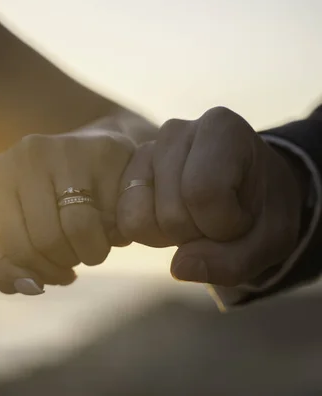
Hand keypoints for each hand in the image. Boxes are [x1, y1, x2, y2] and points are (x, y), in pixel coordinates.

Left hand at [0, 129, 134, 294]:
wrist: (96, 154)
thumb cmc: (54, 198)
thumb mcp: (23, 232)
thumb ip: (12, 267)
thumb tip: (28, 286)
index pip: (18, 250)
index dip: (43, 271)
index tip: (58, 270)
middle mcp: (27, 156)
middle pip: (49, 240)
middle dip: (69, 261)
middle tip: (79, 256)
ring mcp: (66, 149)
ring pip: (81, 228)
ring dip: (95, 251)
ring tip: (97, 242)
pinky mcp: (106, 150)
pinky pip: (113, 213)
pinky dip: (118, 230)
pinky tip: (115, 221)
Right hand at [117, 107, 304, 286]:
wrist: (252, 194)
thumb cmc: (264, 211)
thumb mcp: (272, 241)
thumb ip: (234, 261)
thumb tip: (179, 267)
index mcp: (221, 128)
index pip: (204, 193)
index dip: (225, 225)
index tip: (244, 217)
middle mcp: (176, 131)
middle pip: (171, 212)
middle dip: (198, 234)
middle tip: (219, 220)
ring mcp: (145, 152)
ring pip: (139, 218)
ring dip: (170, 236)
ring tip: (195, 219)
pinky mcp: (127, 175)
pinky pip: (123, 220)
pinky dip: (149, 234)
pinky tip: (173, 221)